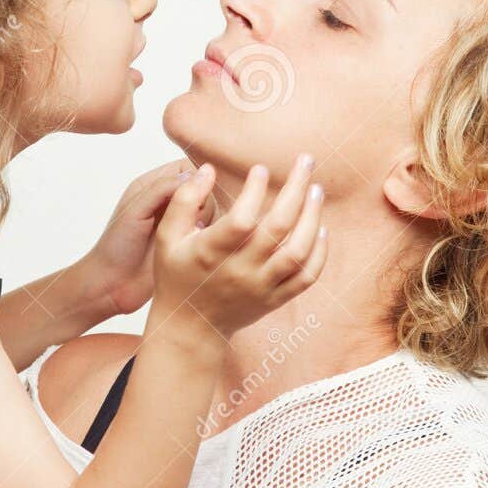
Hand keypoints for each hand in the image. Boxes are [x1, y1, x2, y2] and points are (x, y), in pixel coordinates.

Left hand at [75, 159, 209, 317]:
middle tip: (190, 219)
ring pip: (212, 209)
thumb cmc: (116, 247)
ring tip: (191, 235)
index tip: (197, 192)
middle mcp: (169, 202)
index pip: (187, 167)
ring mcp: (181, 223)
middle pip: (204, 187)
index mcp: (153, 186)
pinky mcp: (189, 244)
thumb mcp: (135, 210)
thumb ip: (162, 188)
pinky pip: (211, 231)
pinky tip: (197, 245)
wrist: (113, 286)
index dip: (197, 175)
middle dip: (203, 200)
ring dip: (207, 220)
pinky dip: (211, 234)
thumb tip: (197, 175)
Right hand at [148, 154, 328, 339]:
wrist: (191, 326)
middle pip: (278, 228)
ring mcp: (261, 287)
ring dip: (312, 218)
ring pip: (298, 252)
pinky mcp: (275, 299)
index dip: (254, 192)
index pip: (241, 220)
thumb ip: (184, 200)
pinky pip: (306, 277)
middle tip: (306, 161)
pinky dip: (319, 253)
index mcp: (211, 253)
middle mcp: (240, 271)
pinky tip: (320, 228)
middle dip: (296, 189)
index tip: (261, 169)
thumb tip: (208, 169)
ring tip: (317, 190)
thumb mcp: (167, 237)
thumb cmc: (177, 275)